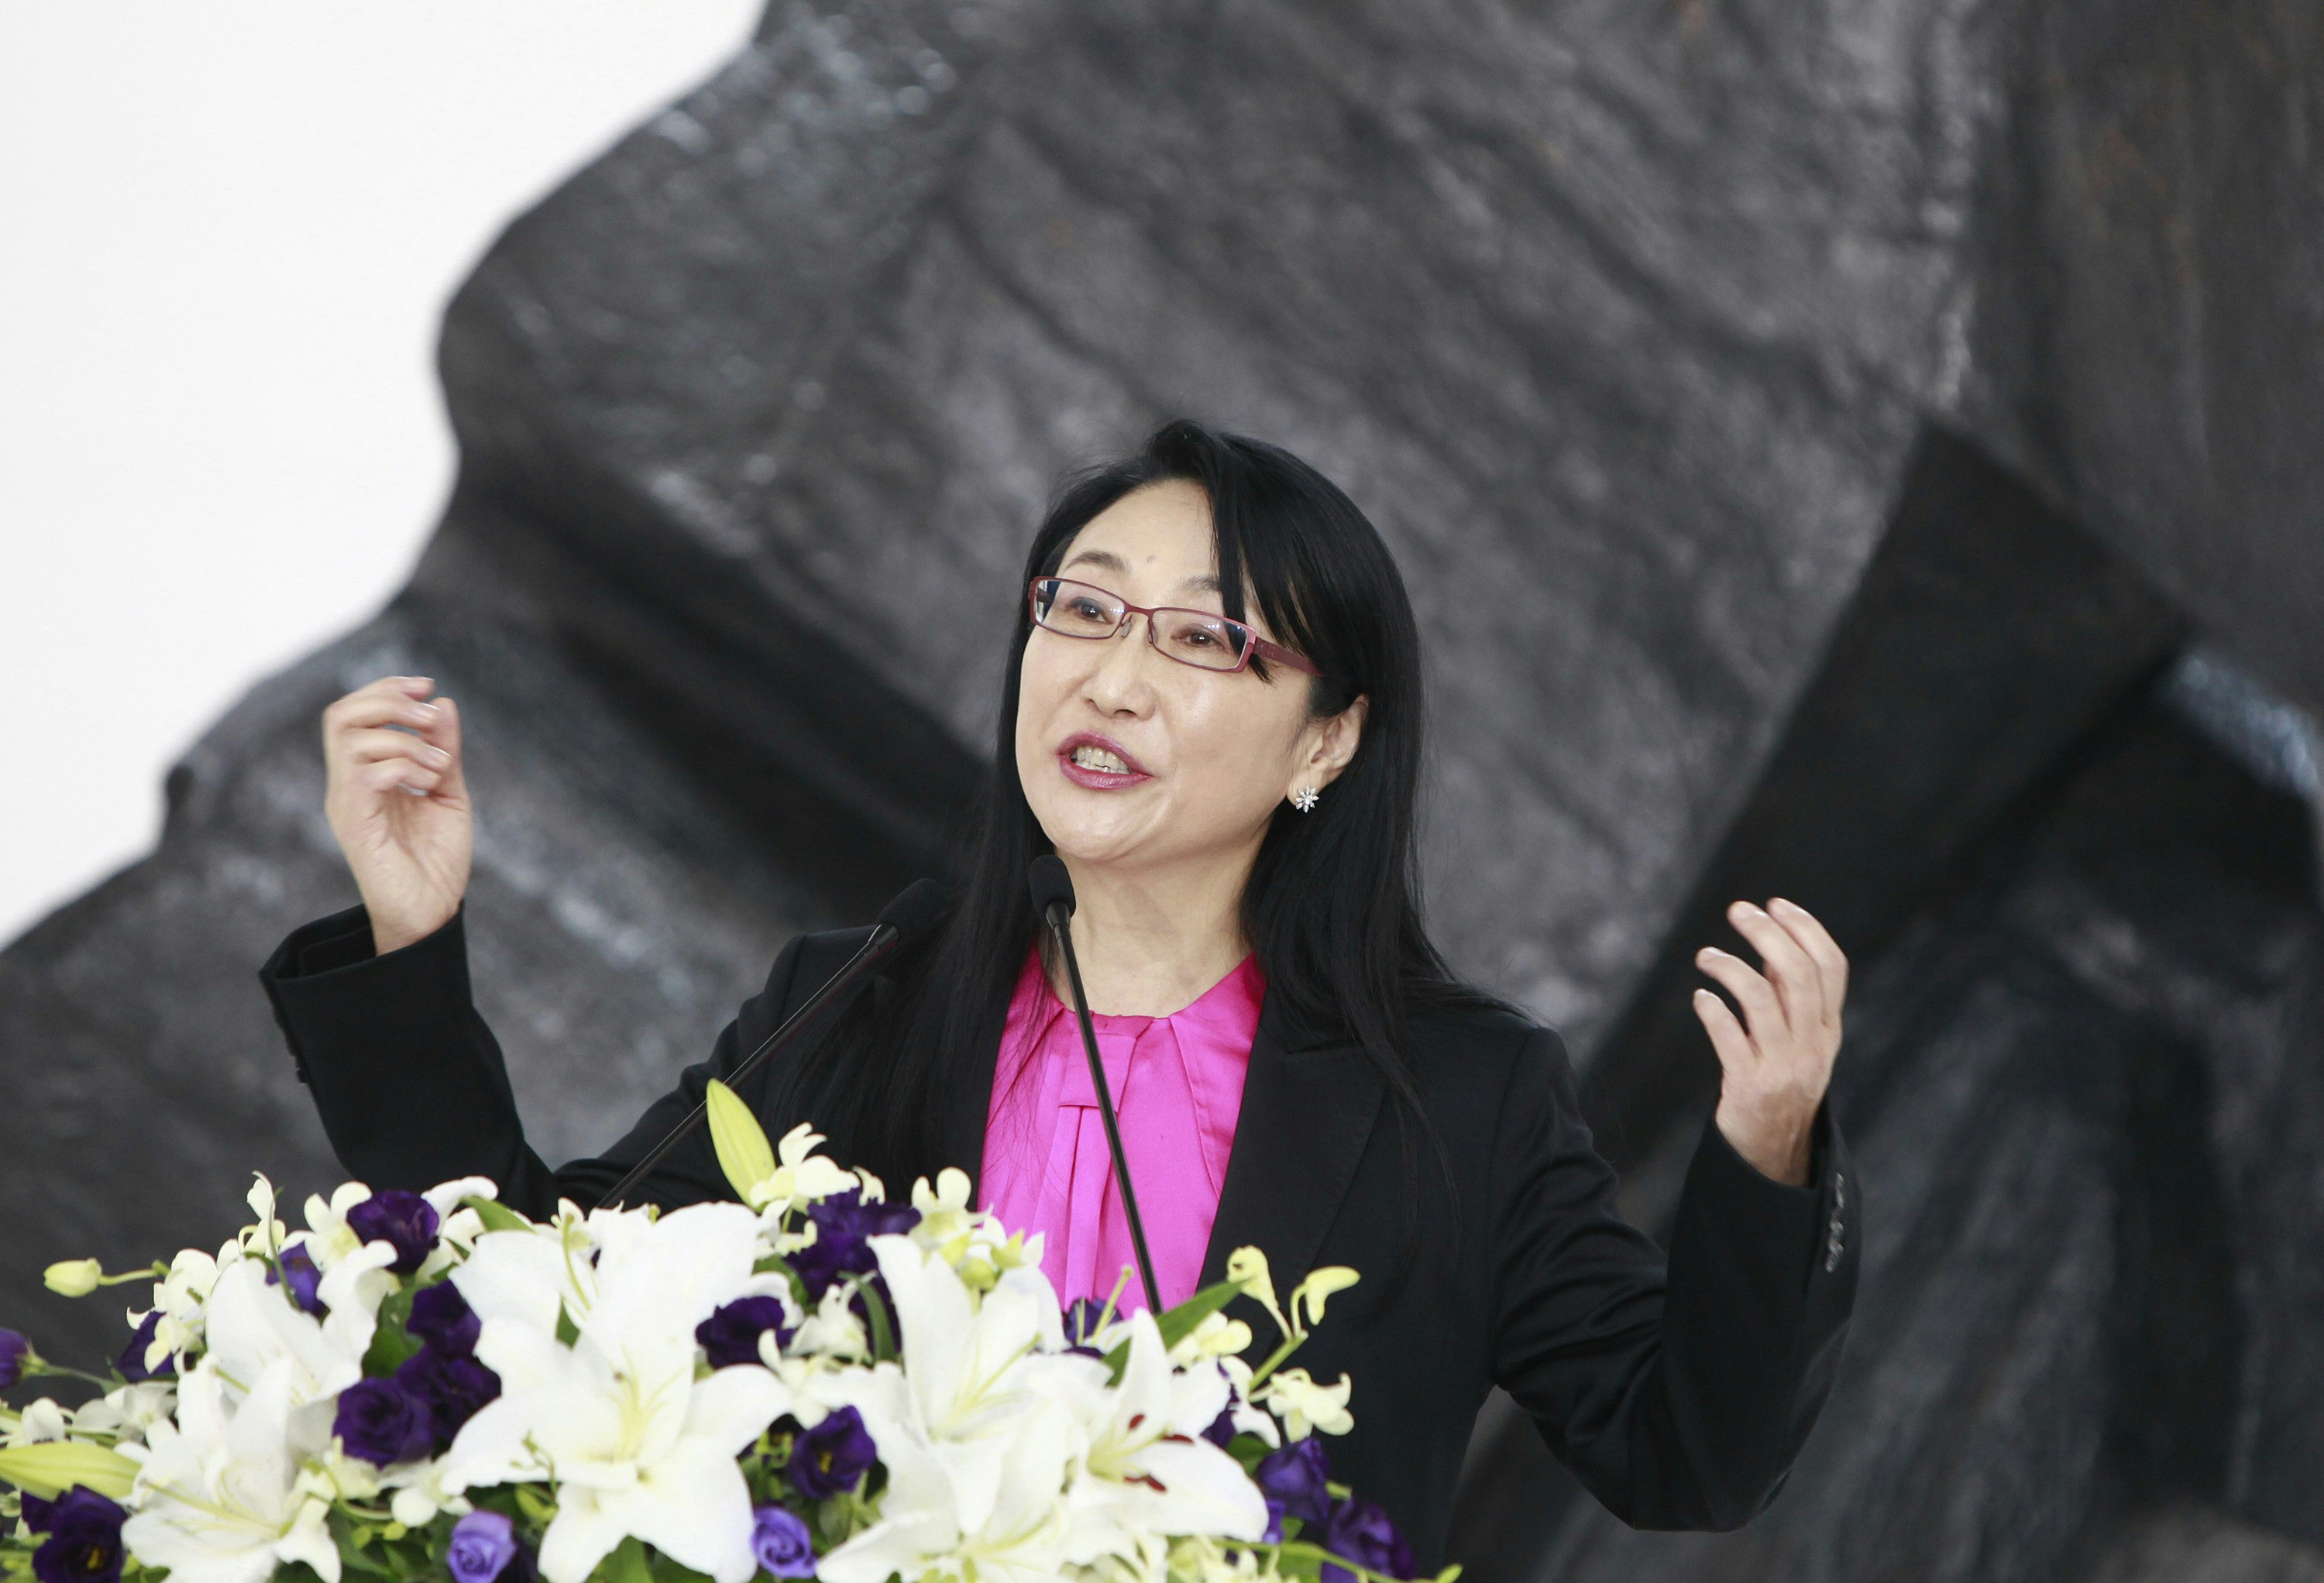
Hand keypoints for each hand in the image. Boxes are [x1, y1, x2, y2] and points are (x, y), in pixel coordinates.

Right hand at [321, 676, 472, 953]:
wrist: (432, 913)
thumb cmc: (436, 861)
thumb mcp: (449, 794)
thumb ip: (443, 751)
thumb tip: (443, 703)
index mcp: (367, 773)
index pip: (355, 712)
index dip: (386, 689)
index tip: (427, 686)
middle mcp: (348, 784)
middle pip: (341, 714)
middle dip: (389, 700)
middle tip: (429, 717)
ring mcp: (347, 803)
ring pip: (350, 738)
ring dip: (404, 739)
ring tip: (440, 765)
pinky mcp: (354, 824)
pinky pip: (362, 773)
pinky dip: (402, 764)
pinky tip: (429, 782)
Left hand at [1692, 898, 1847, 1185]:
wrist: (1774, 1150)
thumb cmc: (1780, 1081)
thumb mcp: (1800, 1040)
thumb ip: (1790, 996)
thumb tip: (1773, 940)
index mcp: (1828, 1029)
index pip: (1830, 967)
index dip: (1806, 929)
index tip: (1776, 903)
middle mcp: (1812, 1044)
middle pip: (1797, 975)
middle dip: (1767, 935)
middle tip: (1738, 911)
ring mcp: (1783, 1066)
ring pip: (1760, 999)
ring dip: (1729, 967)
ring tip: (1705, 956)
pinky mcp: (1750, 1086)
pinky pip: (1729, 1038)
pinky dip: (1712, 1011)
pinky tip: (1700, 999)